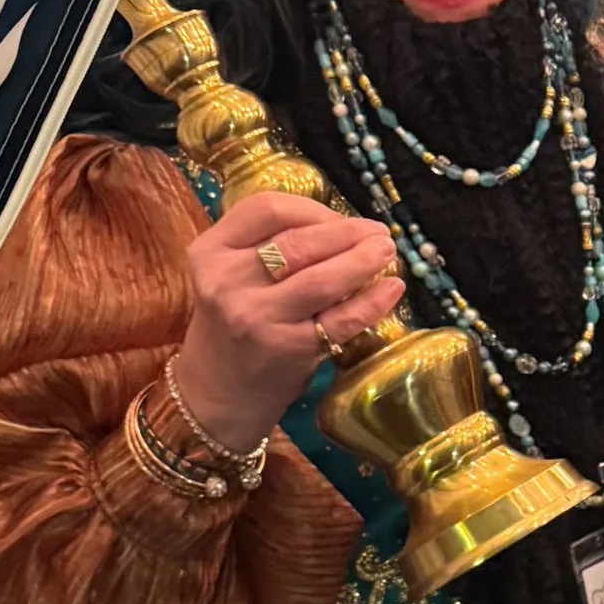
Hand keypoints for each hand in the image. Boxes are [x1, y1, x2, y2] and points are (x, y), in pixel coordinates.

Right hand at [175, 191, 403, 452]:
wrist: (216, 393)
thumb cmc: (231, 325)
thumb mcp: (230, 275)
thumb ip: (268, 244)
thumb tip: (342, 224)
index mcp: (211, 252)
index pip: (266, 209)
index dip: (312, 209)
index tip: (339, 217)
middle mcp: (229, 282)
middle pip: (300, 242)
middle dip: (348, 232)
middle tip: (379, 233)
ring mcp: (258, 317)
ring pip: (322, 278)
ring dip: (364, 260)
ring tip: (387, 252)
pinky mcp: (289, 349)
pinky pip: (342, 319)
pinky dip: (373, 301)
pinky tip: (392, 288)